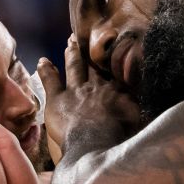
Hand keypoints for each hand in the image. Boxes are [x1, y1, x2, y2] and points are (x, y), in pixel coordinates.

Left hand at [39, 35, 139, 156]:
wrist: (95, 144)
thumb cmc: (117, 135)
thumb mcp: (135, 118)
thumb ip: (136, 106)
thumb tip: (140, 98)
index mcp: (115, 90)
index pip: (114, 72)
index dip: (112, 60)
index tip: (112, 50)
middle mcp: (96, 85)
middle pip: (93, 65)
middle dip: (90, 52)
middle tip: (86, 40)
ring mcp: (76, 90)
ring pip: (74, 67)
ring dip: (72, 54)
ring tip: (70, 43)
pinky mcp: (57, 98)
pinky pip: (50, 80)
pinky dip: (46, 70)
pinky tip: (42, 61)